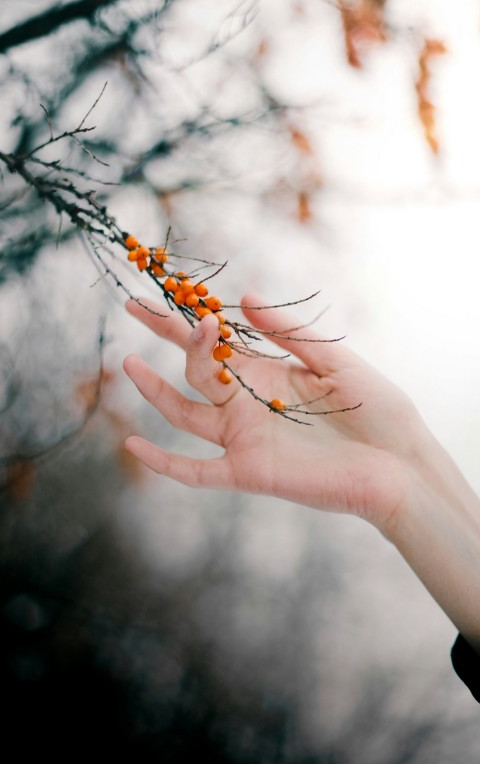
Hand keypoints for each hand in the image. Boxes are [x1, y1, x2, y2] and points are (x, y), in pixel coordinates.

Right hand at [123, 295, 428, 535]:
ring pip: (185, 412)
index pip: (217, 341)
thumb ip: (289, 332)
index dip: (186, 318)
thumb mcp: (335, 359)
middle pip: (193, 368)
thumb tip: (245, 298)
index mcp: (266, 373)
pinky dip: (164, 462)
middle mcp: (247, 403)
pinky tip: (134, 445)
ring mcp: (244, 438)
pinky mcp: (247, 471)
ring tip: (129, 362)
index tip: (161, 292)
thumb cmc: (376, 409)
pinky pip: (196, 471)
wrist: (400, 463)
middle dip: (167, 336)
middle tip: (138, 306)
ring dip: (155, 390)